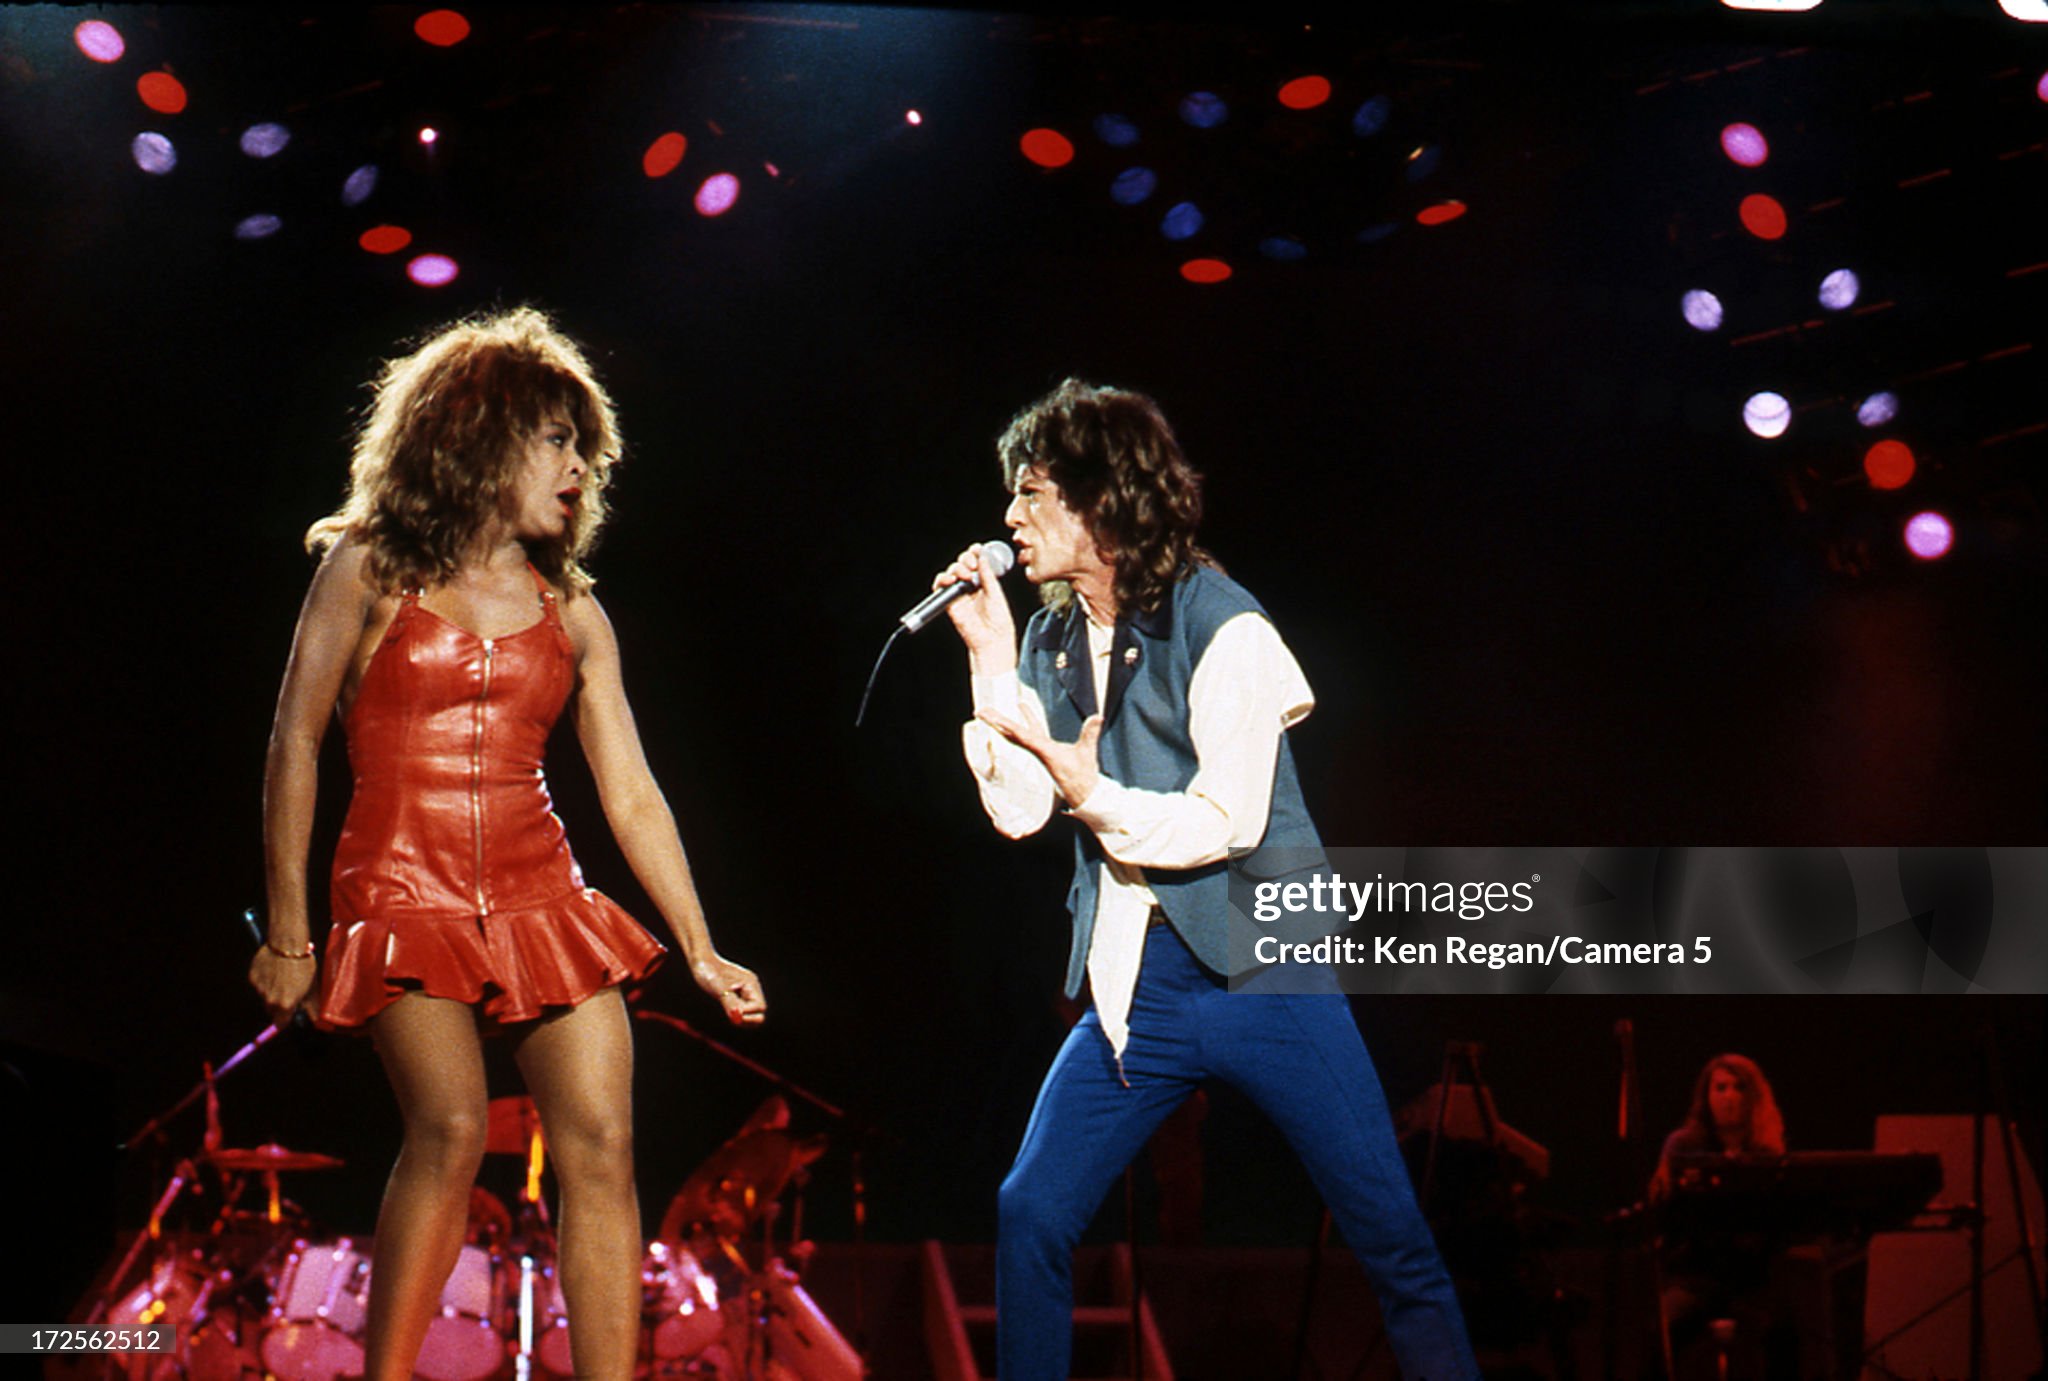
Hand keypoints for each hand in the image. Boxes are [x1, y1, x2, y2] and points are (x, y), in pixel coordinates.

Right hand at [247, 946, 316, 1027]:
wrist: (287, 944)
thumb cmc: (303, 964)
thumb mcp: (312, 987)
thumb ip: (312, 1007)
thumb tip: (316, 1020)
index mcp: (286, 1005)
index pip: (280, 1024)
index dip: (285, 1020)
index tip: (288, 1015)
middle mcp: (270, 1000)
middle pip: (272, 1011)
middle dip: (279, 1005)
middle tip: (289, 991)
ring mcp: (259, 989)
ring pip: (265, 997)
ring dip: (272, 991)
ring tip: (283, 976)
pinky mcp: (252, 978)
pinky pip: (258, 985)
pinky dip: (264, 980)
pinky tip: (274, 969)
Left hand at [692, 955, 766, 1025]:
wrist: (701, 962)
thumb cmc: (708, 973)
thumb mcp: (718, 989)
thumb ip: (730, 1003)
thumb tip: (738, 1019)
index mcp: (751, 984)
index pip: (760, 1007)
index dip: (748, 1014)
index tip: (732, 1013)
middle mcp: (752, 988)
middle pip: (759, 1012)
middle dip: (747, 1019)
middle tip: (731, 1017)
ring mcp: (746, 991)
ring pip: (752, 1013)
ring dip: (741, 1016)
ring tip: (727, 1009)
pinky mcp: (738, 994)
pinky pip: (743, 1009)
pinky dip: (736, 1013)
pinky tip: (725, 1006)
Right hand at [936, 545, 1015, 671]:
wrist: (993, 639)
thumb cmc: (999, 620)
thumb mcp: (996, 593)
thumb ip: (988, 575)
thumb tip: (983, 557)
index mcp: (983, 581)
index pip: (976, 561)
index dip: (974, 553)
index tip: (977, 549)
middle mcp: (970, 586)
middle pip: (962, 564)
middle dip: (965, 559)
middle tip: (973, 565)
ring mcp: (959, 594)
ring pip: (951, 572)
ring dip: (955, 568)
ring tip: (965, 574)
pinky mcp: (950, 603)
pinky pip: (940, 588)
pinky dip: (942, 580)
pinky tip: (950, 579)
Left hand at [976, 709, 1102, 807]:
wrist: (1082, 794)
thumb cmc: (1083, 775)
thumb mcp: (1087, 754)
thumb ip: (1090, 735)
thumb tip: (1097, 717)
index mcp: (1044, 751)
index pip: (1022, 735)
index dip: (1007, 725)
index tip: (993, 718)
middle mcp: (1037, 750)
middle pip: (1012, 734)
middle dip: (996, 722)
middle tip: (980, 711)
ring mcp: (1039, 750)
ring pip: (1017, 733)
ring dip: (1004, 721)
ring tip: (993, 710)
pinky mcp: (1044, 750)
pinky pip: (1027, 732)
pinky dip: (1021, 721)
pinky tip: (1022, 708)